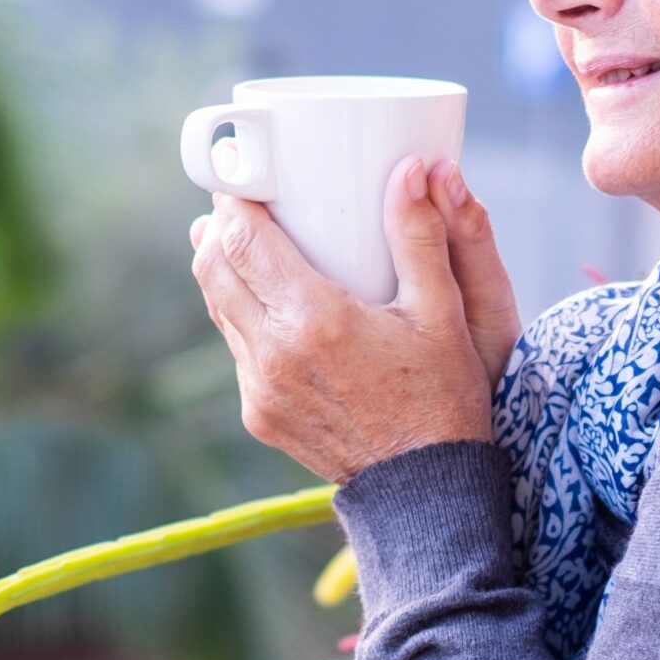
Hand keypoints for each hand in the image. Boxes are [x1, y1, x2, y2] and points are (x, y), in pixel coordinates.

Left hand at [191, 157, 520, 482]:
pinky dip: (241, 316)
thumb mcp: (444, 311)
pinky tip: (264, 303)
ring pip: (219, 309)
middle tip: (236, 203)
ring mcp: (260, 389)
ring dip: (223, 270)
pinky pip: (237, 349)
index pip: (244, 241)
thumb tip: (413, 168)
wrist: (426, 490)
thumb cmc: (444, 397)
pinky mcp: (260, 415)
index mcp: (315, 320)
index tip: (241, 176)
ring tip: (239, 242)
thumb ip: (423, 236)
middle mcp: (274, 354)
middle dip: (218, 229)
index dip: (234, 201)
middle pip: (214, 269)